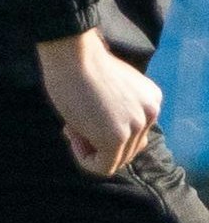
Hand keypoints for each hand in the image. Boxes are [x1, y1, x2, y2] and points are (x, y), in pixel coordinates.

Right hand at [41, 30, 164, 175]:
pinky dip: (85, 160)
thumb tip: (102, 135)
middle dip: (98, 142)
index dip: (105, 130)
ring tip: (73, 126)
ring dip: (90, 149)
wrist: (72, 55)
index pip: (134, 133)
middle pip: (128, 149)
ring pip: (116, 159)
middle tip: (75, 125)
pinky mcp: (116, 137)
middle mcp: (151, 113)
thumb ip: (117, 110)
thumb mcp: (111, 89)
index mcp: (152, 100)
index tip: (85, 116)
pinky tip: (73, 136)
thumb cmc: (81, 66)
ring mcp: (137, 125)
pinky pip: (104, 167)